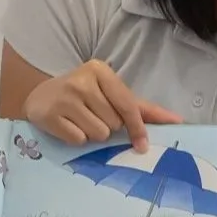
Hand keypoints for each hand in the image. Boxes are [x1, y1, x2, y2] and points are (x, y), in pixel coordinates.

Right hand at [23, 60, 181, 151]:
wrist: (40, 97)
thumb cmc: (82, 96)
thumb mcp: (109, 95)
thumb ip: (141, 108)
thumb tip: (176, 120)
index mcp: (100, 70)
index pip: (127, 105)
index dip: (137, 128)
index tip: (143, 146)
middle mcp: (82, 81)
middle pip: (113, 123)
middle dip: (106, 126)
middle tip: (91, 116)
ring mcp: (65, 97)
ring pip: (98, 134)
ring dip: (92, 134)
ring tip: (79, 121)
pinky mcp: (51, 114)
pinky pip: (78, 139)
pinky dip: (76, 139)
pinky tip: (67, 126)